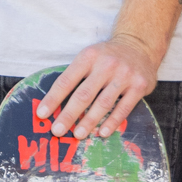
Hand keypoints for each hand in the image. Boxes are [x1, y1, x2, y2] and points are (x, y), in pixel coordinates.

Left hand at [44, 35, 158, 139]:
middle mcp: (106, 65)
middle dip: (69, 115)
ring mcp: (124, 75)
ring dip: (89, 121)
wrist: (140, 46)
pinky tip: (102, 132)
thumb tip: (54, 104)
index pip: (66, 81)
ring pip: (103, 103)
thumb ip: (75, 76)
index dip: (53, 99)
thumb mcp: (89, 57)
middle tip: (57, 131)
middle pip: (84, 94)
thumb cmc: (107, 57)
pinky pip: (124, 108)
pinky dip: (112, 122)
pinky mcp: (139, 86)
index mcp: (88, 57)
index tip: (42, 114)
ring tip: (78, 135)